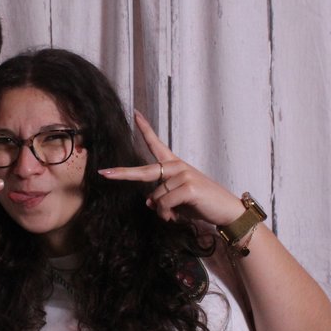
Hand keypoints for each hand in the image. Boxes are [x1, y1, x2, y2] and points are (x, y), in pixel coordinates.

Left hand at [98, 111, 243, 227]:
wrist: (227, 211)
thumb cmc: (202, 204)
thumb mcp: (179, 200)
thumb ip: (163, 197)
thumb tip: (149, 202)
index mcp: (175, 165)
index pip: (157, 144)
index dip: (146, 129)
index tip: (135, 114)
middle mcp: (177, 166)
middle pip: (144, 171)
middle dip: (122, 174)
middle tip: (104, 173)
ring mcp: (183, 175)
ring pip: (156, 197)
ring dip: (163, 212)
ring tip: (177, 214)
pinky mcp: (188, 187)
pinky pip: (164, 204)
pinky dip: (168, 215)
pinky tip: (178, 217)